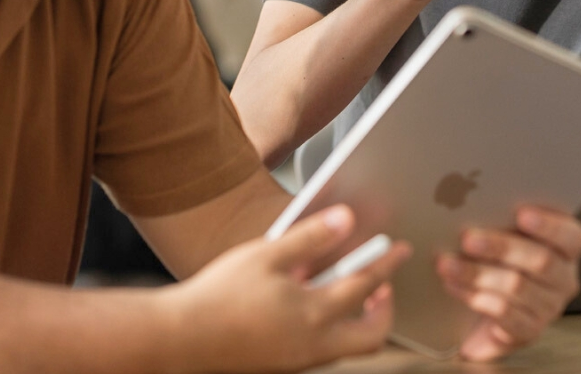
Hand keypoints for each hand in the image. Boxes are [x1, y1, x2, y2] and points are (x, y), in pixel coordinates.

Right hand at [174, 206, 409, 372]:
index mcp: (313, 315)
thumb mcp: (266, 255)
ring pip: (347, 347)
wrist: (180, 339)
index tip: (400, 250)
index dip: (387, 264)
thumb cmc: (218, 296)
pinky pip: (322, 350)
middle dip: (385, 309)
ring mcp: (298, 360)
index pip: (366, 286)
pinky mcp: (282, 365)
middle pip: (371, 337)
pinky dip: (331, 328)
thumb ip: (310, 237)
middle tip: (384, 285)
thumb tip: (347, 220)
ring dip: (358, 319)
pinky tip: (310, 305)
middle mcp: (312, 345)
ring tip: (348, 290)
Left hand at [435, 207, 580, 360]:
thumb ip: (500, 218)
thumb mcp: (504, 235)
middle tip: (468, 238)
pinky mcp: (529, 330)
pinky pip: (505, 314)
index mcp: (566, 249)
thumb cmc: (497, 261)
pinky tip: (455, 287)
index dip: (549, 225)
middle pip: (541, 261)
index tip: (522, 214)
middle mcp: (564, 278)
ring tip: (447, 264)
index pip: (572, 236)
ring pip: (517, 287)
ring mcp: (549, 307)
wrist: (484, 313)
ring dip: (477, 273)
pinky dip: (476, 297)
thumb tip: (472, 199)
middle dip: (501, 247)